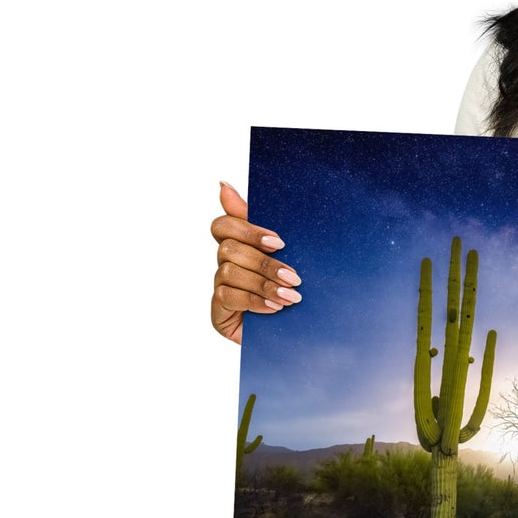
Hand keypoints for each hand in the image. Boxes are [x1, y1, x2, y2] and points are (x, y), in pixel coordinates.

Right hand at [210, 181, 301, 343]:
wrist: (298, 334)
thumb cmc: (291, 290)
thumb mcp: (287, 257)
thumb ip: (262, 225)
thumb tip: (223, 184)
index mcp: (240, 245)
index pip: (223, 225)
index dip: (247, 229)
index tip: (280, 242)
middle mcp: (225, 264)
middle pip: (229, 248)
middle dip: (265, 263)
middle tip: (294, 276)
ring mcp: (220, 287)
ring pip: (229, 272)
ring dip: (264, 284)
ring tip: (291, 297)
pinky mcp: (218, 311)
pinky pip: (228, 297)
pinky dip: (255, 301)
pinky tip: (275, 309)